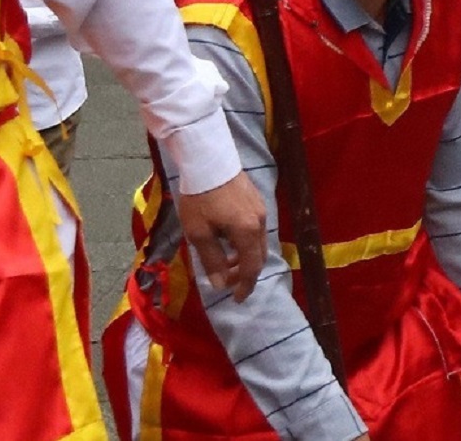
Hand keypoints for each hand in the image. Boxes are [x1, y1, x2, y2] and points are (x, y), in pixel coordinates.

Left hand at [176, 172, 269, 300]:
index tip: (235, 299)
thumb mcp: (199, 234)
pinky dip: (245, 243)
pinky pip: (256, 230)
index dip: (245, 286)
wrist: (209, 161)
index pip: (252, 268)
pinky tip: (228, 240)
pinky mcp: (256, 201)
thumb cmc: (201, 199)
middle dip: (245, 273)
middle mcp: (260, 223)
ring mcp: (261, 210)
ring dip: (245, 257)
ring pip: (258, 243)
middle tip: (227, 281)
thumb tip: (221, 284)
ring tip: (225, 261)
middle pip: (259, 256)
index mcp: (247, 233)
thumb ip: (212, 260)